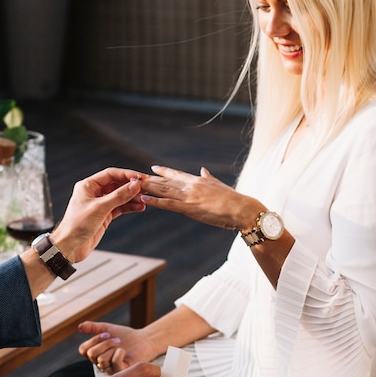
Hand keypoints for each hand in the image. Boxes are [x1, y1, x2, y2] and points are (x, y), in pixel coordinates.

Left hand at [52, 167, 145, 262]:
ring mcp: (100, 204)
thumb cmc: (76, 225)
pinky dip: (129, 207)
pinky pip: (119, 207)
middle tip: (146, 188)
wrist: (70, 246)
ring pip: (120, 197)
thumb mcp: (99, 208)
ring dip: (132, 197)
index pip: (110, 174)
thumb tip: (134, 185)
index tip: (140, 177)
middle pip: (116, 184)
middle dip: (131, 186)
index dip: (126, 175)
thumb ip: (118, 196)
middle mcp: (94, 193)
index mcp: (88, 186)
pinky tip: (139, 207)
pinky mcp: (104, 215)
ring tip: (145, 199)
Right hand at [78, 321, 156, 373]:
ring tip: (121, 345)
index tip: (107, 333)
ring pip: (101, 360)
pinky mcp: (122, 373)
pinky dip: (119, 353)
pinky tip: (124, 352)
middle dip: (105, 343)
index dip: (93, 340)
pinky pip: (114, 363)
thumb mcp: (107, 329)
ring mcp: (110, 370)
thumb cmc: (125, 336)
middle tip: (116, 339)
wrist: (143, 340)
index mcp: (96, 355)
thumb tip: (79, 327)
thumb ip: (93, 327)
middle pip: (92, 354)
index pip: (84, 350)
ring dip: (112, 348)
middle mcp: (101, 364)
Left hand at [140, 165, 261, 231]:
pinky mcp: (189, 207)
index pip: (177, 174)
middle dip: (150, 179)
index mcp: (198, 181)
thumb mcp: (219, 185)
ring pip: (163, 190)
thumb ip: (209, 177)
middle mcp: (191, 186)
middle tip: (135, 176)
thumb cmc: (233, 200)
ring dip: (148, 188)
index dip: (164, 171)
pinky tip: (144, 199)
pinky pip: (167, 204)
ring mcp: (188, 196)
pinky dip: (155, 201)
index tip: (153, 168)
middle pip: (166, 181)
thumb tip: (203, 170)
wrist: (241, 209)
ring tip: (134, 185)